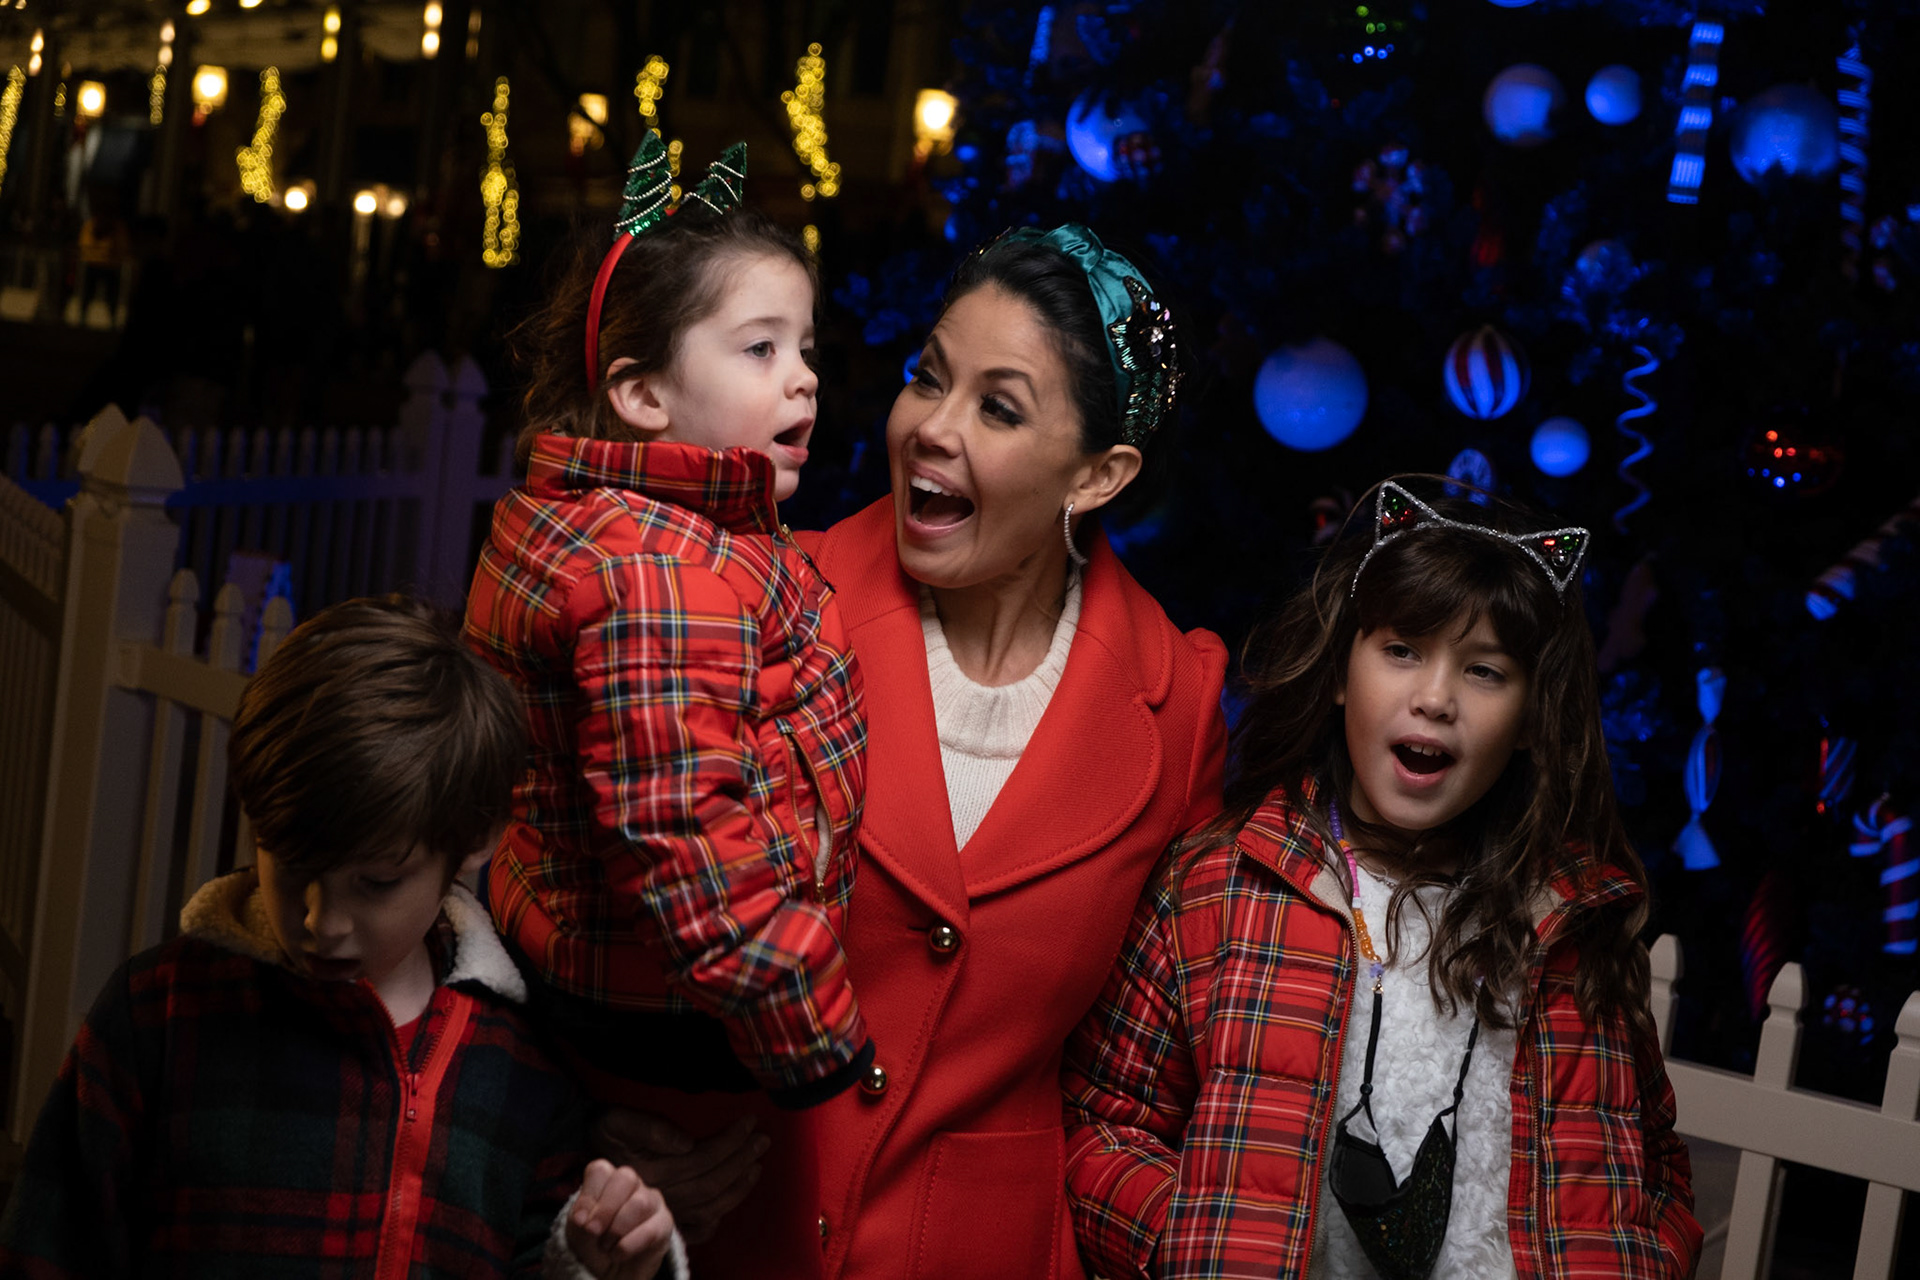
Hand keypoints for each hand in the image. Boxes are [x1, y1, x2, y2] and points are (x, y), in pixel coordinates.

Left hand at [566, 1159, 675, 1279]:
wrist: (608, 1273)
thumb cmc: (592, 1244)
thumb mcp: (578, 1230)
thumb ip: (581, 1217)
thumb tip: (585, 1218)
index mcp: (608, 1181)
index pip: (601, 1170)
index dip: (588, 1195)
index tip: (579, 1221)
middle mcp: (633, 1186)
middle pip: (626, 1177)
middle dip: (606, 1208)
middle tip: (593, 1232)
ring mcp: (652, 1202)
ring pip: (640, 1202)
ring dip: (617, 1229)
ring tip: (606, 1247)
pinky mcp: (665, 1224)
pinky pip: (651, 1230)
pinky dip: (629, 1246)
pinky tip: (618, 1255)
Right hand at [590, 1110, 768, 1243]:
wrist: (586, 1162)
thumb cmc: (605, 1135)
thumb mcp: (617, 1122)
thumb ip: (649, 1128)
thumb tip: (686, 1141)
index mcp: (653, 1171)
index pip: (703, 1157)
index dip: (730, 1141)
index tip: (750, 1122)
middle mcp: (661, 1195)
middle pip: (712, 1181)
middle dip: (741, 1159)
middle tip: (763, 1140)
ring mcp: (664, 1211)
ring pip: (710, 1206)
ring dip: (738, 1186)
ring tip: (757, 1165)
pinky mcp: (662, 1220)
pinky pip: (696, 1227)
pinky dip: (716, 1218)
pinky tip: (730, 1202)